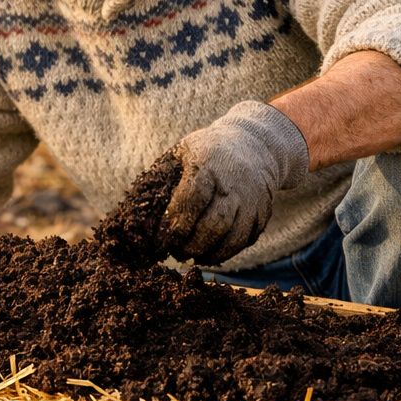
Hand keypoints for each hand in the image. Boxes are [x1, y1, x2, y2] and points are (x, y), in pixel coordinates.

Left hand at [164, 100, 308, 264]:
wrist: (257, 145)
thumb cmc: (209, 150)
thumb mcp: (184, 150)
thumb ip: (164, 175)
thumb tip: (137, 208)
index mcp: (209, 163)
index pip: (191, 199)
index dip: (174, 225)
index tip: (159, 241)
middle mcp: (234, 183)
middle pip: (214, 224)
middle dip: (190, 245)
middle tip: (174, 251)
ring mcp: (252, 200)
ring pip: (231, 237)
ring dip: (207, 253)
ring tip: (190, 255)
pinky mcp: (262, 214)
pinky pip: (244, 241)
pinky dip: (225, 253)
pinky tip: (209, 254)